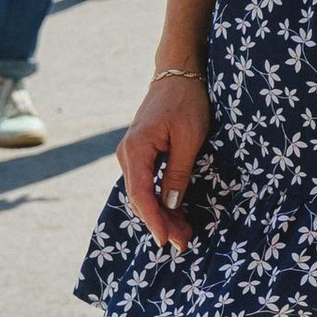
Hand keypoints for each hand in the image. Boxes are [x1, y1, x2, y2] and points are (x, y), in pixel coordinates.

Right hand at [119, 65, 209, 248]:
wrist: (178, 73)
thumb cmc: (186, 101)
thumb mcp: (189, 138)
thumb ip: (178, 173)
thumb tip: (169, 206)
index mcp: (136, 149)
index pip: (140, 194)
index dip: (154, 220)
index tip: (167, 239)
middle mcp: (127, 155)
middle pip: (140, 198)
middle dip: (161, 222)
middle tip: (184, 243)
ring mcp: (132, 155)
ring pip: (143, 193)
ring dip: (162, 213)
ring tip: (184, 233)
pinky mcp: (141, 154)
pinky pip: (147, 183)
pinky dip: (160, 199)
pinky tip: (175, 213)